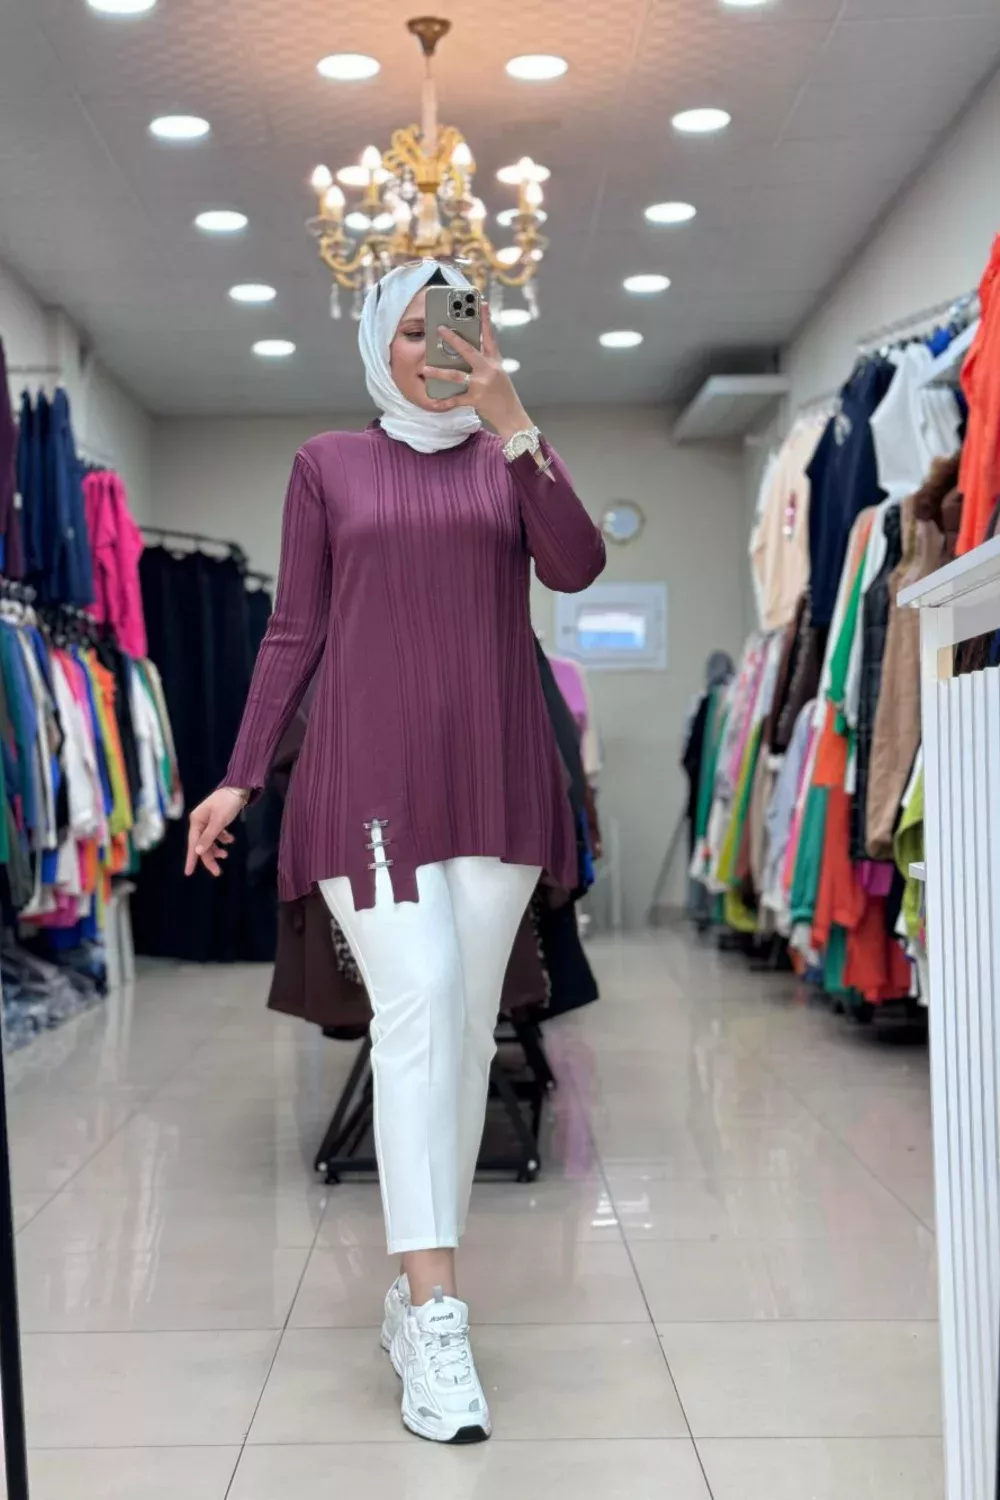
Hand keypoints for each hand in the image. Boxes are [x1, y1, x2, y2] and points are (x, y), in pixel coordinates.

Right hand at [185, 788, 244, 876]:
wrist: (239, 787)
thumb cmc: (227, 803)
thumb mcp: (219, 821)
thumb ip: (209, 837)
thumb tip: (198, 851)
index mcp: (196, 821)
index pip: (193, 844)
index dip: (192, 859)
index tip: (189, 873)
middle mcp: (199, 822)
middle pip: (202, 845)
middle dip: (209, 858)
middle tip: (218, 872)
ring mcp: (208, 821)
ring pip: (210, 841)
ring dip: (217, 849)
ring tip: (226, 855)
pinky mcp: (216, 820)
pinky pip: (217, 834)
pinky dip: (223, 839)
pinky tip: (230, 840)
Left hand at [423, 302, 531, 439]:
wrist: (512, 416)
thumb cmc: (503, 394)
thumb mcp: (497, 374)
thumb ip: (484, 362)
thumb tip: (464, 352)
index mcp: (495, 361)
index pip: (490, 336)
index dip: (485, 319)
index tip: (481, 303)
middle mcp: (489, 370)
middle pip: (469, 350)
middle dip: (453, 339)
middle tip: (440, 329)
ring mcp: (482, 384)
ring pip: (457, 375)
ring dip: (440, 372)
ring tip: (425, 368)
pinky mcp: (476, 399)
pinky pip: (456, 400)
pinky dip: (444, 402)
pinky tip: (434, 401)